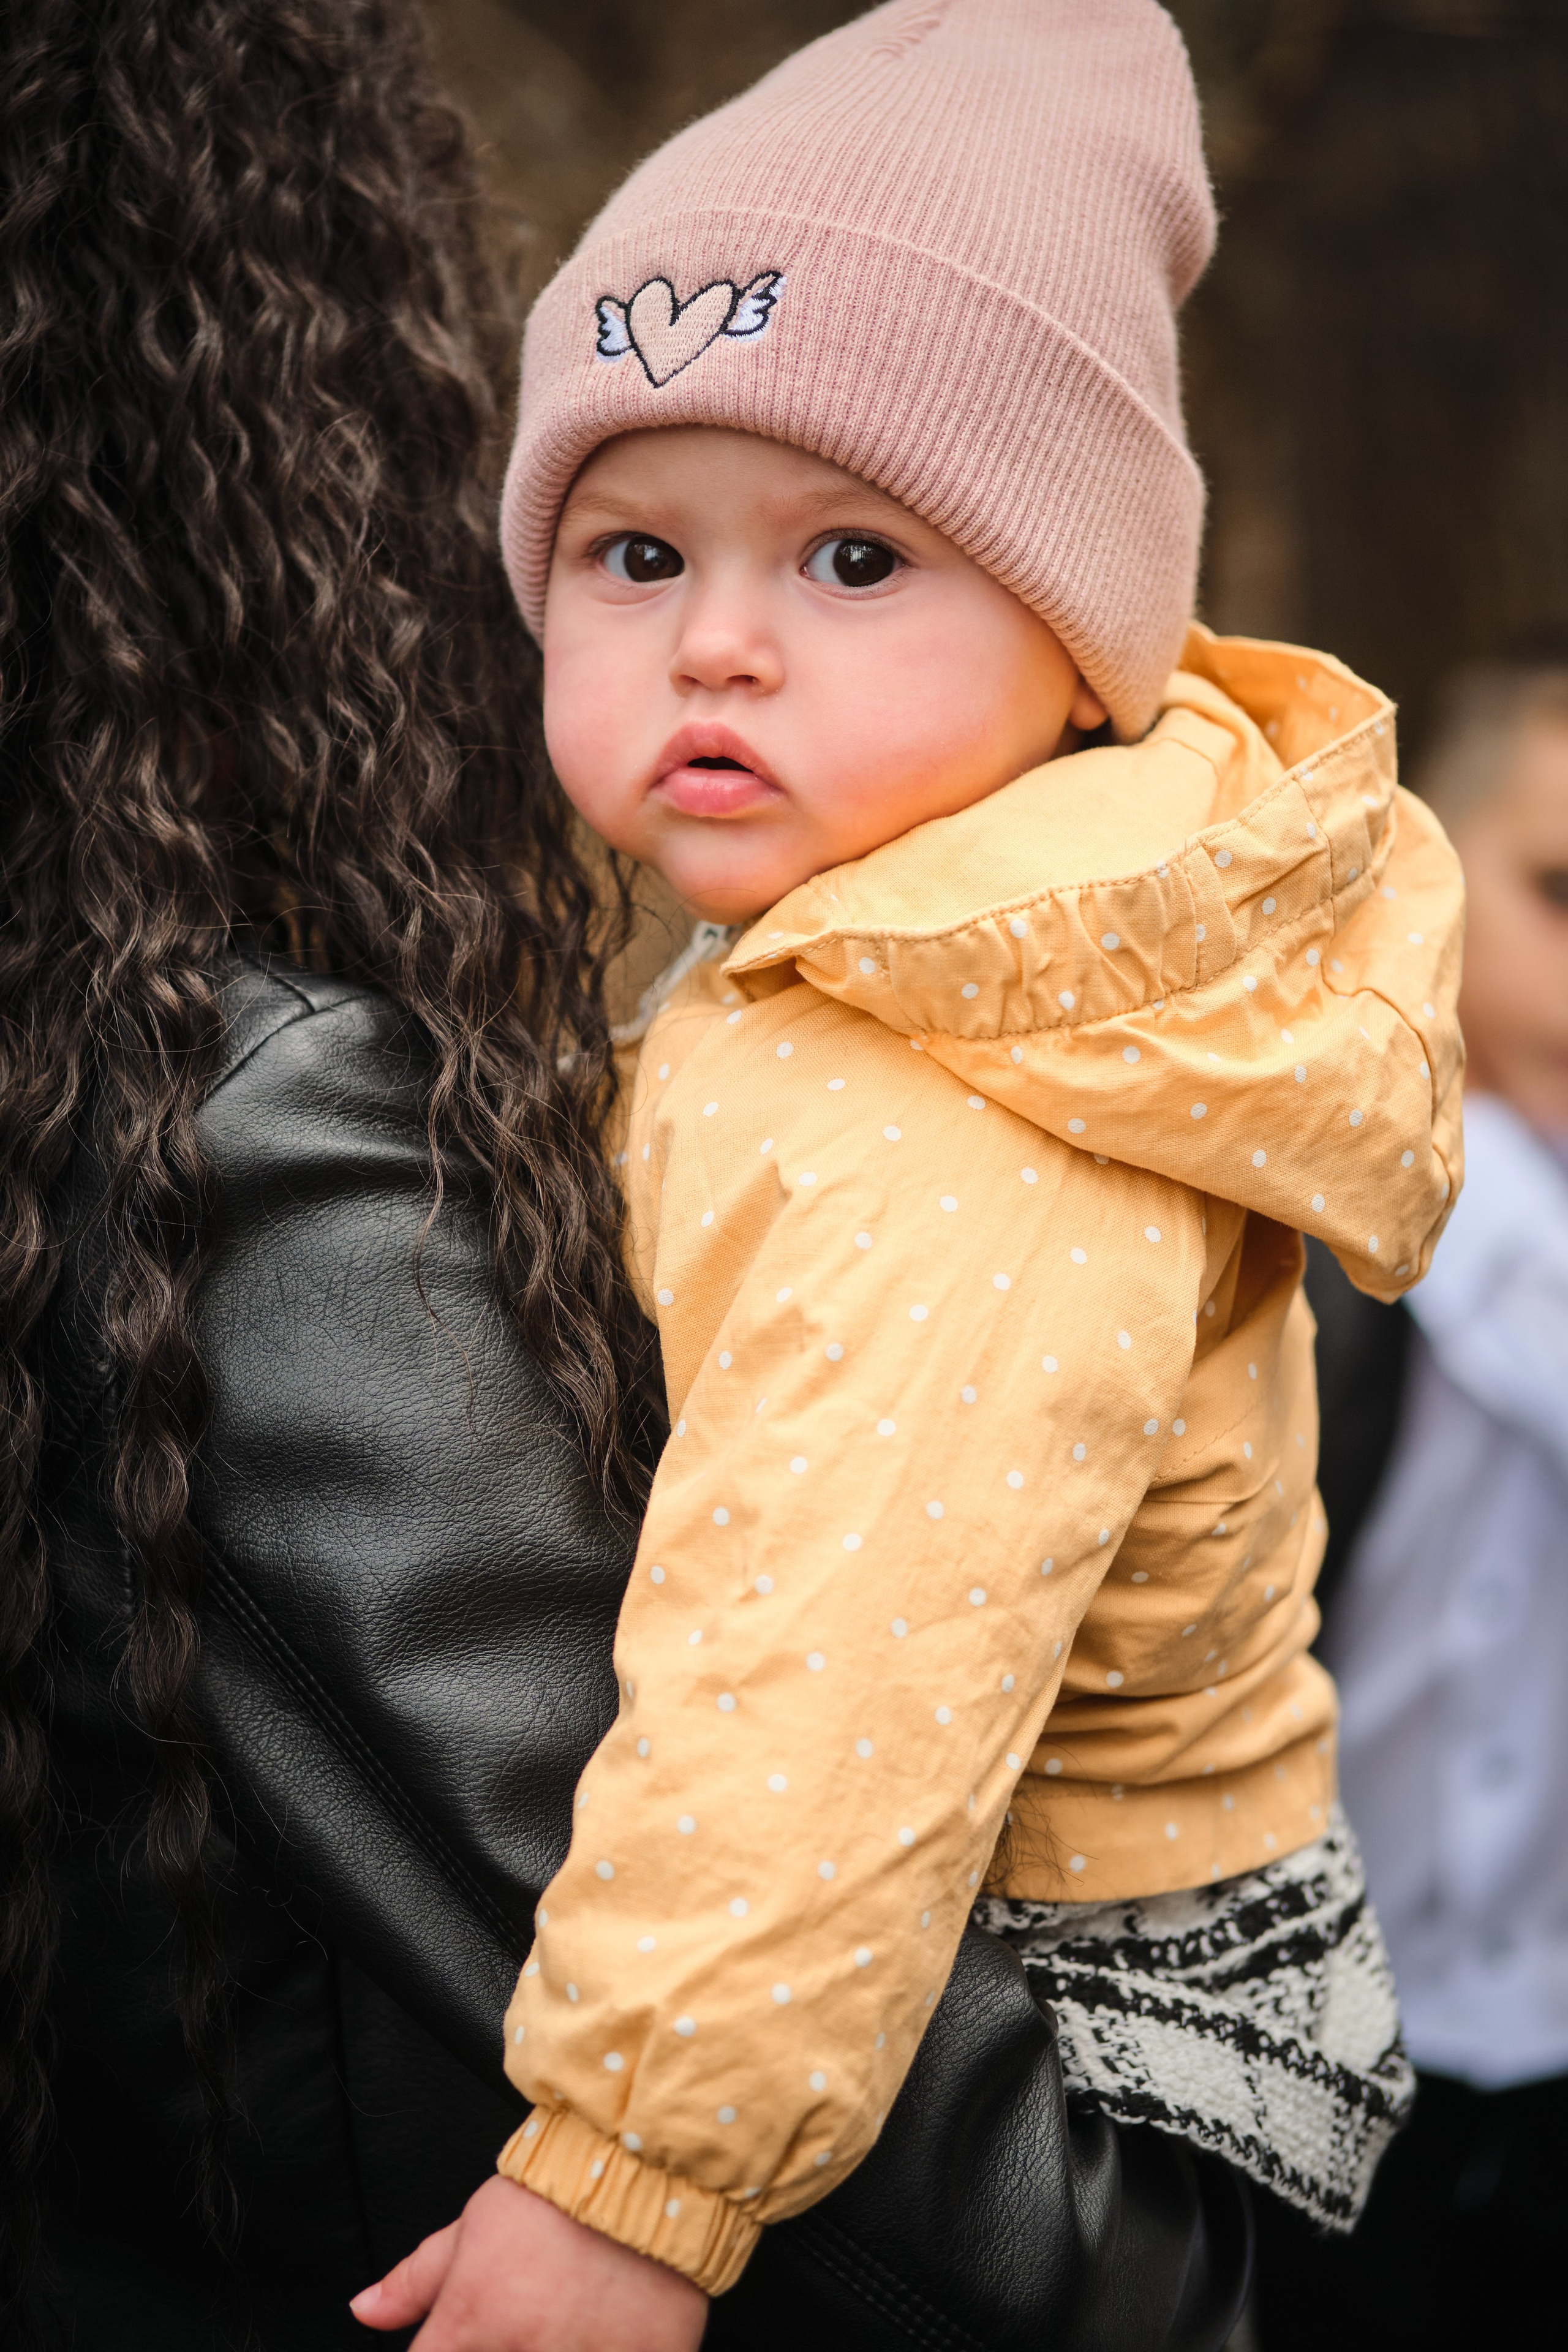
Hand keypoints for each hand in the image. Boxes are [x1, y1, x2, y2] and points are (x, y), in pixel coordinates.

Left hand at [350, 2174, 707, 2350]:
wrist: (640, 2169)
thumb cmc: (555, 2196)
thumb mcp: (472, 2228)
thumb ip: (415, 2280)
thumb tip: (365, 2311)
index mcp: (470, 2329)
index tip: (463, 2340)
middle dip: (500, 2348)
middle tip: (518, 2326)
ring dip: (547, 2350)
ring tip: (557, 2329)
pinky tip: (602, 2335)